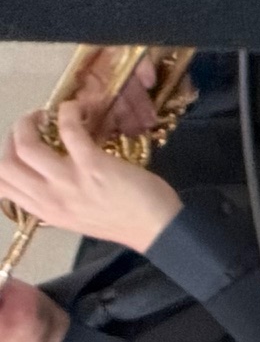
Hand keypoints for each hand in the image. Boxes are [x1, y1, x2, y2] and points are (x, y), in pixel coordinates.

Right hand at [0, 82, 182, 253]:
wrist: (161, 231)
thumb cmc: (123, 222)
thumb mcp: (76, 218)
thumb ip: (54, 201)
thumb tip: (38, 180)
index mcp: (46, 212)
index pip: (0, 184)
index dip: (2, 159)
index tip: (16, 146)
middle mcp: (51, 199)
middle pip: (4, 163)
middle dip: (12, 136)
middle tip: (31, 126)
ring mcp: (70, 182)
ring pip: (25, 145)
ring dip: (29, 122)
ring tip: (45, 115)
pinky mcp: (93, 166)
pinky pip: (68, 130)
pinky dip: (67, 113)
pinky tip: (75, 110)